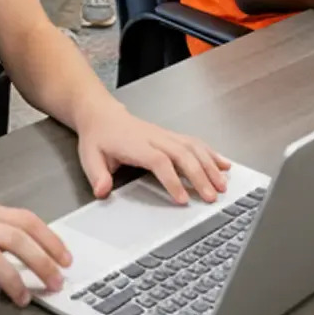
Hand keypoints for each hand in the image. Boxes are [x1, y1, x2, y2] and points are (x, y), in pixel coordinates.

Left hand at [75, 101, 229, 205]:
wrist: (102, 114)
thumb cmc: (98, 137)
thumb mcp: (89, 157)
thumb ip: (97, 175)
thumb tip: (102, 191)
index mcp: (136, 144)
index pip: (159, 161)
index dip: (173, 180)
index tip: (182, 199)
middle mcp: (155, 138)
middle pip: (183, 154)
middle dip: (200, 176)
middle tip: (212, 197)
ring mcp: (166, 135)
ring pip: (193, 147)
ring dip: (210, 166)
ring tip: (224, 185)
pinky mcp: (172, 136)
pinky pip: (195, 142)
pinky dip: (212, 153)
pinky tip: (224, 165)